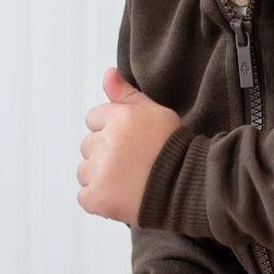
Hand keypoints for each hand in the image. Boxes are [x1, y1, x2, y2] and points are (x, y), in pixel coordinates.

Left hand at [77, 68, 184, 224]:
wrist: (189, 188)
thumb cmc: (175, 150)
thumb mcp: (156, 113)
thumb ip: (127, 94)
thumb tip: (108, 73)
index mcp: (120, 118)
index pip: (94, 119)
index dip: (112, 131)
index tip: (131, 142)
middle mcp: (107, 142)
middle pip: (88, 145)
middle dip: (105, 154)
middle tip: (134, 163)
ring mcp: (100, 172)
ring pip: (84, 171)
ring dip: (101, 177)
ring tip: (129, 181)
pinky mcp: (97, 197)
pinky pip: (85, 196)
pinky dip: (99, 199)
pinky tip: (122, 196)